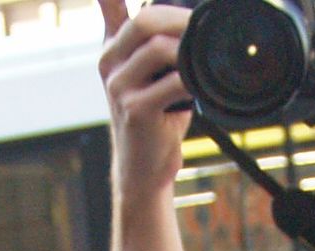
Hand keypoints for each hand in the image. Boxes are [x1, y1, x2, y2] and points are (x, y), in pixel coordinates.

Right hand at [97, 0, 194, 202]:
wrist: (143, 170)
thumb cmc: (157, 119)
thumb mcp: (155, 76)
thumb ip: (162, 45)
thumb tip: (195, 16)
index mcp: (112, 50)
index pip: (109, 5)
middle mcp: (109, 64)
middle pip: (144, 21)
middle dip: (181, 20)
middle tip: (205, 27)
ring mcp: (118, 87)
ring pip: (158, 48)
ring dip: (189, 51)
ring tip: (205, 62)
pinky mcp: (135, 110)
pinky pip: (173, 82)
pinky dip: (194, 81)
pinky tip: (202, 87)